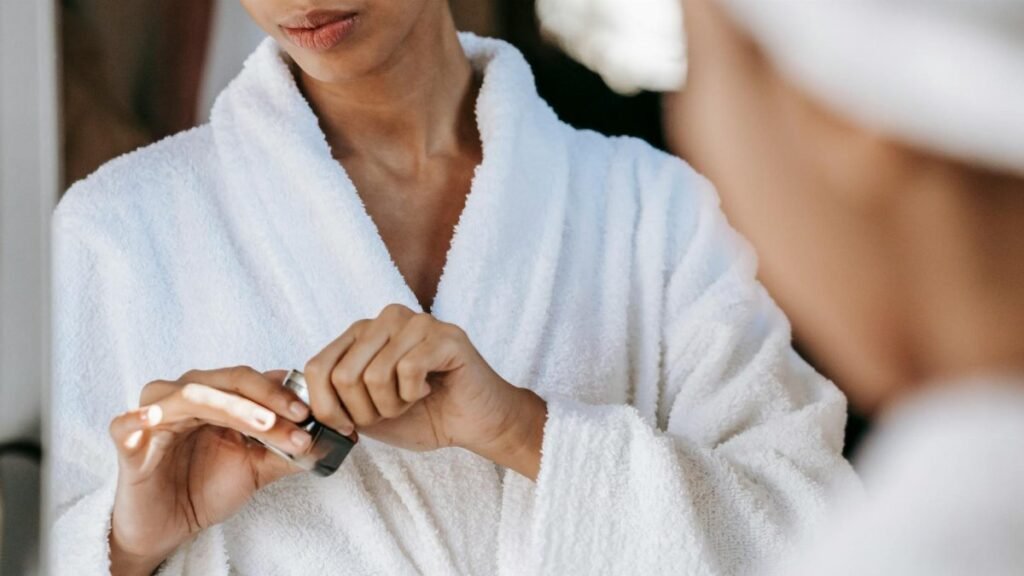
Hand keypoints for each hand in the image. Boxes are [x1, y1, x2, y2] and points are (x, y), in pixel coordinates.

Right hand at [107, 367, 313, 575]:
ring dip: (233, 408)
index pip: (252, 381)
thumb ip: (286, 449)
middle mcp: (185, 396)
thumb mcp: (256, 469)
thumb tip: (328, 438)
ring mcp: (154, 415)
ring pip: (193, 396)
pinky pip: (128, 422)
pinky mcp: (127, 440)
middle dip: (267, 398)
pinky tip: (156, 418)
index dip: (283, 392)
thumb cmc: (206, 488)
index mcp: (215, 397)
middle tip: (298, 417)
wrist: (167, 527)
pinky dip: (141, 417)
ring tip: (263, 424)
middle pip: (228, 382)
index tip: (313, 412)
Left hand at [304, 304, 547, 476]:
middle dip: (365, 412)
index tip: (349, 426)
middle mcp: (386, 318)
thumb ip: (335, 401)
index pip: (317, 367)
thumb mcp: (365, 411)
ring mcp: (417, 322)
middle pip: (344, 376)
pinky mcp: (445, 336)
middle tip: (391, 412)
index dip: (327, 408)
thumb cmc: (423, 416)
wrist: (475, 424)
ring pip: (375, 375)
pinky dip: (415, 394)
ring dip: (392, 405)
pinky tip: (429, 390)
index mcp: (361, 333)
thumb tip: (297, 407)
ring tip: (412, 400)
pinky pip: (408, 371)